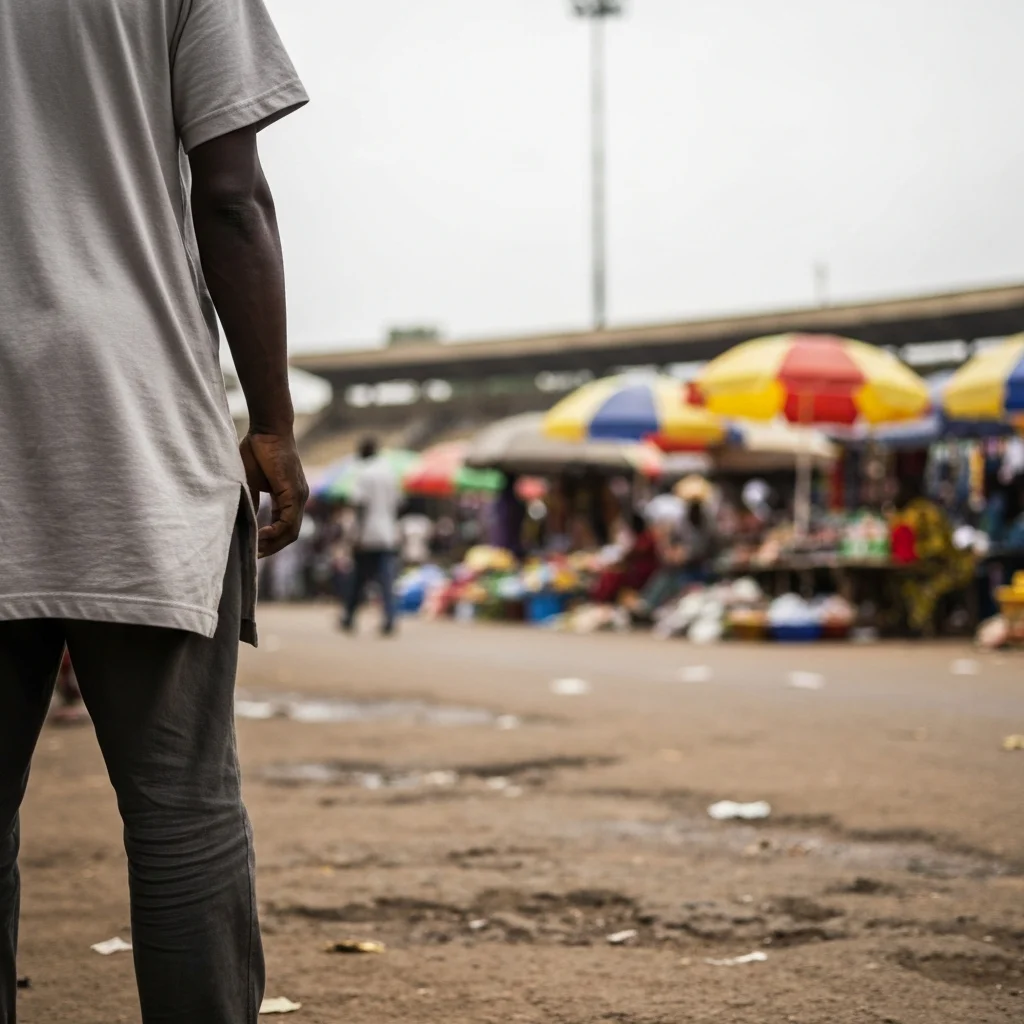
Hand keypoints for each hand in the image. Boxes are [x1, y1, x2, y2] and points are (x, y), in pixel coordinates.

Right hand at [240, 431, 308, 557]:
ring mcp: (300, 495)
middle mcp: (299, 499)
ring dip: (274, 544)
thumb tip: (246, 520)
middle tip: (255, 556)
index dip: (271, 541)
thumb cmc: (257, 451)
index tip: (254, 549)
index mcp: (289, 497)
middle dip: (272, 548)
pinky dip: (276, 531)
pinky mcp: (295, 491)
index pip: (285, 527)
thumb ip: (252, 502)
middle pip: (290, 534)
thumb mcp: (252, 483)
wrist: (266, 430)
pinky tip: (261, 535)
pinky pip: (289, 519)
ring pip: (291, 530)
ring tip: (256, 550)